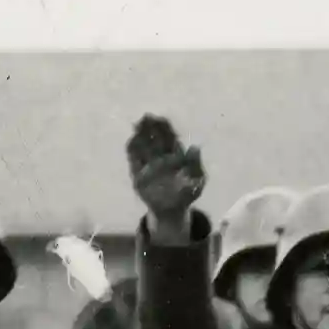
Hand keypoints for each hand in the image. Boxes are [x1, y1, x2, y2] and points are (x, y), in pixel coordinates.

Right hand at [125, 115, 205, 231]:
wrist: (171, 211)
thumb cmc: (186, 195)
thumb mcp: (197, 181)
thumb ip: (196, 165)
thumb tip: (195, 147)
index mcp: (176, 155)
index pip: (170, 137)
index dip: (165, 128)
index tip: (161, 119)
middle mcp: (160, 157)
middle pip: (154, 138)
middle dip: (150, 127)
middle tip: (146, 117)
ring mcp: (148, 165)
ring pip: (143, 146)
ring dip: (139, 135)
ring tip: (137, 125)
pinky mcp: (138, 174)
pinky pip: (134, 160)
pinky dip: (132, 150)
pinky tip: (131, 141)